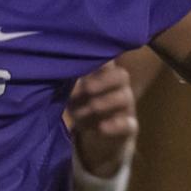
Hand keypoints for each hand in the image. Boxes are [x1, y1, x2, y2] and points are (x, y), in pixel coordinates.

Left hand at [67, 61, 136, 178]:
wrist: (95, 132)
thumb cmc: (81, 104)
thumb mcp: (74, 91)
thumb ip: (70, 82)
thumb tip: (61, 74)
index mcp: (105, 73)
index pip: (108, 59)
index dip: (99, 59)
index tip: (84, 62)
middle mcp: (119, 87)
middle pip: (122, 75)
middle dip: (103, 81)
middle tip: (87, 88)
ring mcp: (126, 106)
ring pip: (124, 98)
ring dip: (103, 103)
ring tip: (84, 111)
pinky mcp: (129, 126)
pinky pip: (128, 124)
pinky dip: (115, 125)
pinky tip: (101, 127)